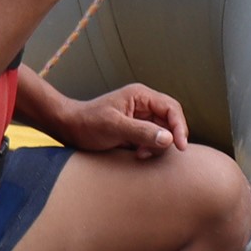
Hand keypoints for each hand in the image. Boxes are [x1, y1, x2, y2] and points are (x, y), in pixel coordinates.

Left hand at [53, 83, 186, 156]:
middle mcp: (143, 105)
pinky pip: (152, 140)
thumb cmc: (88, 123)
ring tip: (140, 154)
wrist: (69, 129)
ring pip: (163, 132)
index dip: (179, 126)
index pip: (171, 108)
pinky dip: (149, 149)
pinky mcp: (135, 130)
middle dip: (167, 138)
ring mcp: (140, 118)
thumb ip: (142, 132)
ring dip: (156, 146)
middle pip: (170, 120)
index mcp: (141, 96)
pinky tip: (137, 154)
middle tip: (156, 152)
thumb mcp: (114, 127)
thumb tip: (169, 138)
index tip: (180, 146)